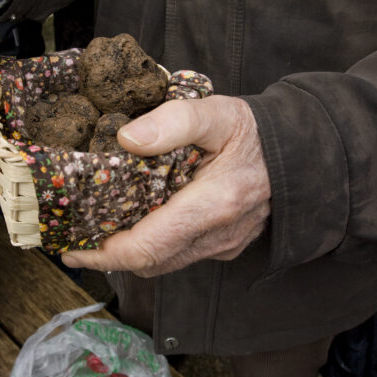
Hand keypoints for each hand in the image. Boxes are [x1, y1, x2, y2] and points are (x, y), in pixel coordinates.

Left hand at [61, 96, 270, 276]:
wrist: (303, 152)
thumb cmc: (256, 131)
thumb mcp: (216, 112)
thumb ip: (171, 122)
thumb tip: (126, 139)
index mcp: (214, 205)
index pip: (148, 247)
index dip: (104, 255)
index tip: (72, 249)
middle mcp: (219, 235)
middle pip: (151, 263)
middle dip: (108, 257)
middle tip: (75, 241)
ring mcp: (225, 245)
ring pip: (165, 263)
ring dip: (130, 255)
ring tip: (98, 235)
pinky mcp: (227, 246)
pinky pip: (181, 256)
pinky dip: (153, 248)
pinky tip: (136, 227)